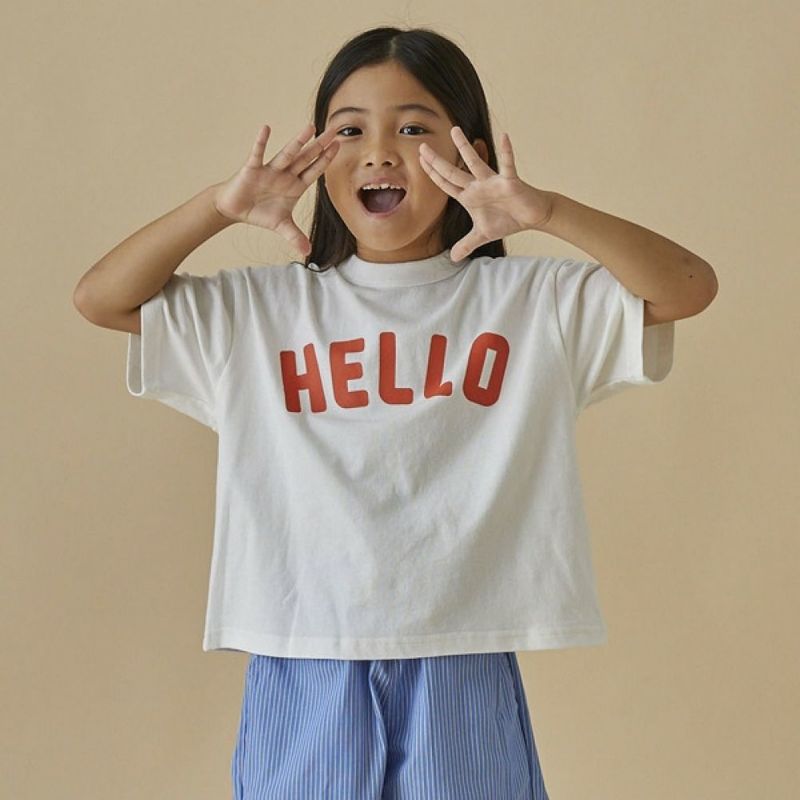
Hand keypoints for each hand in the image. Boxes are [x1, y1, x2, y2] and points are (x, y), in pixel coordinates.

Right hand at [214, 122, 338, 257]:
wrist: (235, 209)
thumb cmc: (260, 212)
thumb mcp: (281, 226)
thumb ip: (295, 237)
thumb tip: (308, 252)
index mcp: (295, 185)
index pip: (314, 171)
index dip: (326, 160)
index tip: (338, 146)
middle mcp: (285, 174)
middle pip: (306, 158)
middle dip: (320, 146)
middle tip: (334, 130)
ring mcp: (270, 170)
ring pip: (287, 154)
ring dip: (298, 142)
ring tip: (311, 128)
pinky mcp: (252, 169)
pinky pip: (257, 154)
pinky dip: (261, 143)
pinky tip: (266, 129)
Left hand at [418, 127, 553, 261]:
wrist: (531, 215)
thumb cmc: (507, 219)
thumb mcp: (482, 235)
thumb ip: (466, 244)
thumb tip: (453, 258)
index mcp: (469, 196)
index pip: (446, 184)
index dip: (433, 175)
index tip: (420, 161)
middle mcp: (478, 186)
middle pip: (453, 173)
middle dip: (437, 161)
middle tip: (421, 146)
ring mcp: (492, 182)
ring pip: (475, 163)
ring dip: (464, 148)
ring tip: (454, 130)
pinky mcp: (510, 182)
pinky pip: (507, 165)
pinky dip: (507, 152)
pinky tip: (504, 137)